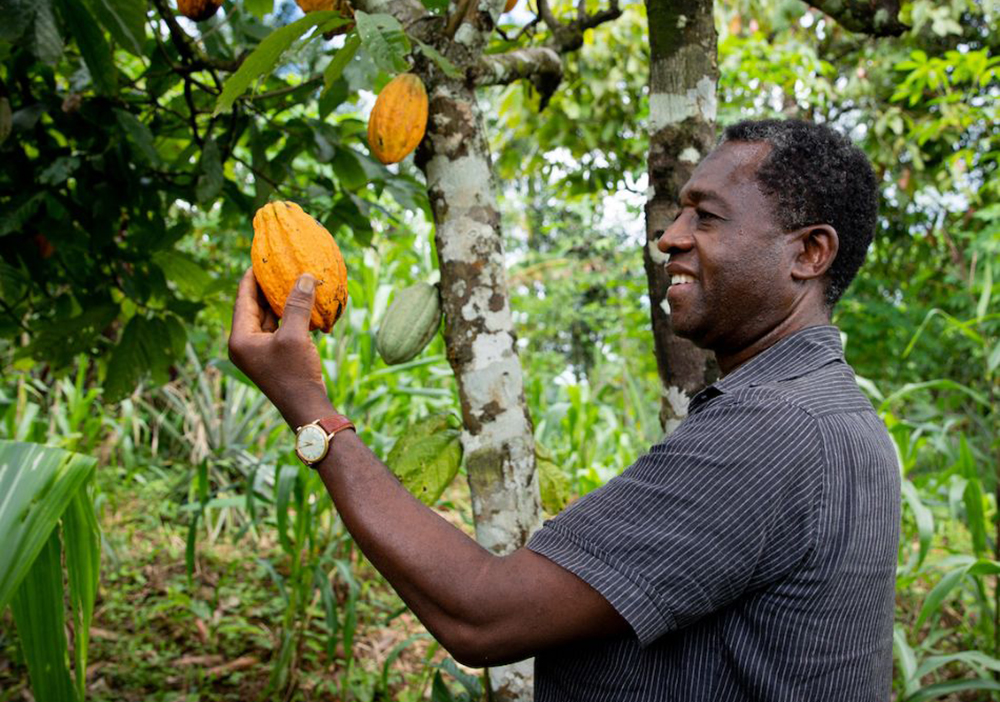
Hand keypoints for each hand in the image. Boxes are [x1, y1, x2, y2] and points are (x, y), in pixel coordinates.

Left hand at [228, 267, 333, 427]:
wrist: (306, 408)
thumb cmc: (295, 374)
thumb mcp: (295, 336)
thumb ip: (298, 305)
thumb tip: (305, 277)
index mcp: (240, 338)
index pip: (243, 298)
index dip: (252, 276)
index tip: (262, 257)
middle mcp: (244, 343)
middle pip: (254, 306)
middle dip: (268, 286)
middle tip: (280, 265)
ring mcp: (259, 350)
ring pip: (267, 317)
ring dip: (281, 300)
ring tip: (293, 279)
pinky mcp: (273, 356)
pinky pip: (278, 328)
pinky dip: (289, 315)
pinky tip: (303, 302)